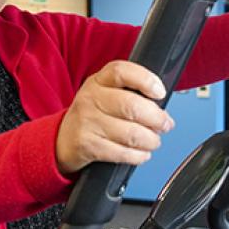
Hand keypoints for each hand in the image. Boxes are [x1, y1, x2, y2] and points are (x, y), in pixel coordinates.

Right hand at [55, 60, 174, 173]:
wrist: (62, 140)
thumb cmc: (92, 115)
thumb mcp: (104, 94)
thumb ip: (129, 93)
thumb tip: (161, 109)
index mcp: (98, 81)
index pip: (121, 72)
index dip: (145, 80)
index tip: (160, 92)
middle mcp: (91, 98)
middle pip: (131, 106)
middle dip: (157, 118)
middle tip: (165, 124)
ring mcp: (87, 122)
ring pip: (130, 133)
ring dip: (150, 140)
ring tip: (153, 141)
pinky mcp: (88, 145)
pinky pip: (122, 153)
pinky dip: (138, 156)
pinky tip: (142, 154)